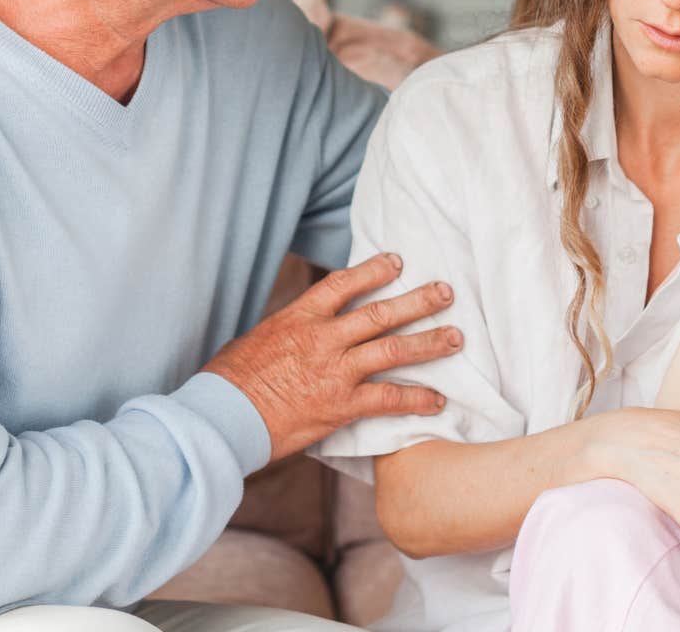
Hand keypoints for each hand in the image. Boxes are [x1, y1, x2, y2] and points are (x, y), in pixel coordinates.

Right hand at [204, 253, 462, 463]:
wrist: (223, 418)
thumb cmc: (231, 381)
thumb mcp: (257, 340)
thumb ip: (288, 331)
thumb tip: (300, 328)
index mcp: (299, 317)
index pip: (343, 284)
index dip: (373, 270)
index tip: (397, 261)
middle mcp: (323, 339)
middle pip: (380, 313)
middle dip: (418, 301)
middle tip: (446, 292)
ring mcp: (335, 372)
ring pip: (392, 349)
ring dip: (429, 342)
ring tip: (456, 337)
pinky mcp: (341, 406)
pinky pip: (388, 398)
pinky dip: (416, 399)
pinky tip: (437, 400)